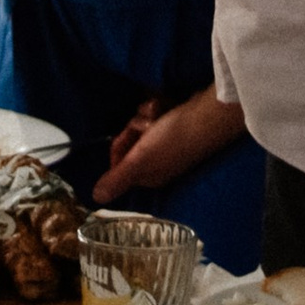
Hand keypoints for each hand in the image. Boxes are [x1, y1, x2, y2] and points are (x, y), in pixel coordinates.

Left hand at [94, 87, 247, 202]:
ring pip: (142, 124)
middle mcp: (158, 163)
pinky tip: (168, 105)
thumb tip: (95, 198)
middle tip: (150, 123)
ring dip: (148, 113)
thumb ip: (118, 179)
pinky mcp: (178, 127)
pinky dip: (159, 107)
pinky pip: (157, 115)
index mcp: (149, 176)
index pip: (121, 161)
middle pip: (131, 140)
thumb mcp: (140, 160)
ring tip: (161, 112)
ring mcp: (169, 144)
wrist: (209, 115)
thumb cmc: (174, 140)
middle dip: (137, 126)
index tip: (131, 134)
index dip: (122, 143)